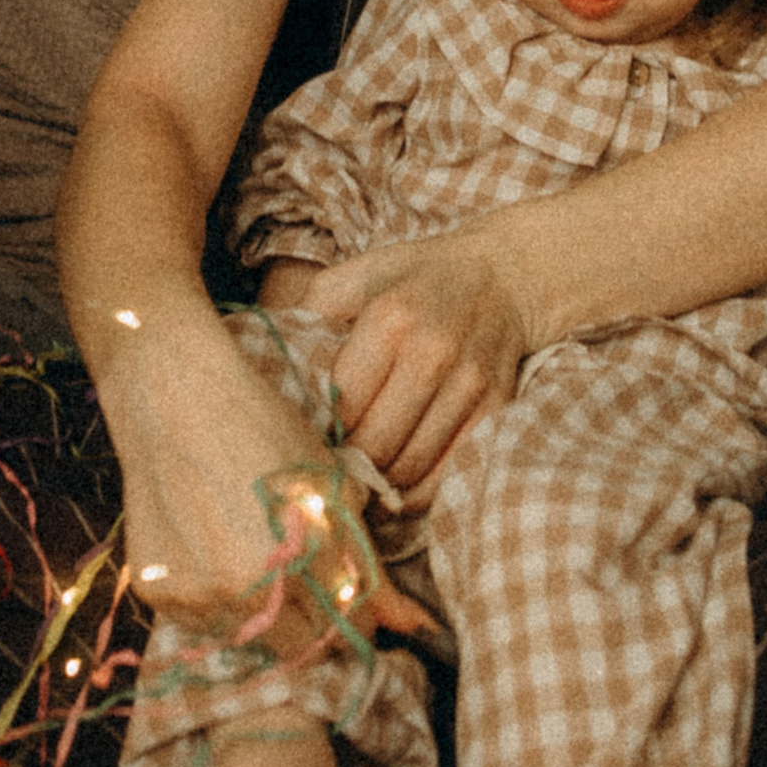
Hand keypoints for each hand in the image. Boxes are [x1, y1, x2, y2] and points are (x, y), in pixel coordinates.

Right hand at [105, 310, 429, 645]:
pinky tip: (218, 549)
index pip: (349, 625)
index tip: (358, 596)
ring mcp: (195, 596)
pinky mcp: (158, 594)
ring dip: (266, 612)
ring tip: (258, 551)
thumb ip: (369, 567)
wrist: (170, 395)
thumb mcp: (330, 487)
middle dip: (315, 619)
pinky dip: (220, 600)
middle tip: (307, 573)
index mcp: (298, 561)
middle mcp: (244, 591)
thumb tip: (415, 627)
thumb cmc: (261, 427)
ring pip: (251, 636)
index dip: (360, 611)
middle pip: (301, 643)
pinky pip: (205, 620)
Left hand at [295, 222, 528, 500]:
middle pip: (376, 442)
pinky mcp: (497, 409)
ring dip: (380, 483)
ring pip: (411, 466)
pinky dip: (418, 493)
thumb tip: (265, 355)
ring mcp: (470, 384)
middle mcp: (432, 352)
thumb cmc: (416, 278)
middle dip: (348, 462)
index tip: (307, 436)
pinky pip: (449, 474)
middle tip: (331, 465)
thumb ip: (310, 310)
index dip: (320, 430)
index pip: (342, 403)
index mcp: (390, 317)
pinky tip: (398, 484)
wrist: (502, 276)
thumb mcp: (357, 274)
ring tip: (361, 477)